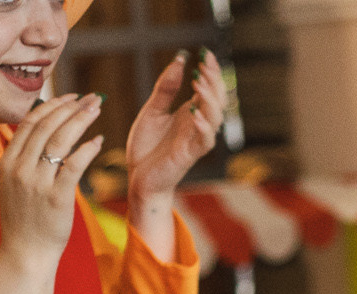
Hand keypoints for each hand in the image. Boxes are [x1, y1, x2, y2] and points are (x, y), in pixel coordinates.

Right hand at [0, 93, 103, 268]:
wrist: (25, 253)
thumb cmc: (24, 220)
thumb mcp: (14, 184)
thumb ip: (25, 158)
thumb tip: (44, 135)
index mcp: (7, 160)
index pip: (31, 122)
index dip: (53, 105)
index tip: (71, 96)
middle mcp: (19, 167)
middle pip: (48, 125)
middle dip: (72, 106)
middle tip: (92, 97)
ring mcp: (36, 182)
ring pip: (61, 139)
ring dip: (81, 120)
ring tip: (97, 109)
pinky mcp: (55, 197)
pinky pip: (74, 165)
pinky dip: (88, 149)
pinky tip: (99, 140)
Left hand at [126, 49, 227, 208]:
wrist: (138, 178)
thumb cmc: (147, 147)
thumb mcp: (152, 110)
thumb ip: (166, 88)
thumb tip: (179, 61)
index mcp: (190, 112)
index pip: (208, 88)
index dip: (210, 71)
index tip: (205, 52)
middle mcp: (197, 125)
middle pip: (217, 100)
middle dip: (213, 81)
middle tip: (204, 64)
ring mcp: (195, 140)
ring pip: (216, 118)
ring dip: (210, 99)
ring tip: (197, 82)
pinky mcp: (189, 155)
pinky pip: (205, 141)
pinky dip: (203, 126)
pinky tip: (195, 111)